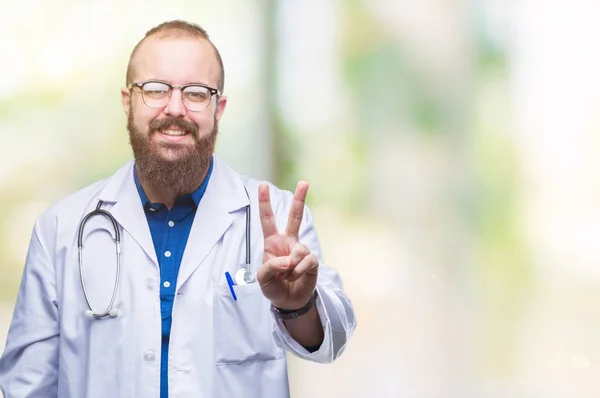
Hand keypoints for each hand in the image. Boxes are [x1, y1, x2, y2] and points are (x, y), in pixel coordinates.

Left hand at [257, 181, 318, 309]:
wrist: (289, 301)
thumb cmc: (273, 286)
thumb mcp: (262, 278)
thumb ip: (270, 266)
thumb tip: (288, 260)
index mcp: (272, 242)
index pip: (267, 219)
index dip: (264, 202)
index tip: (263, 185)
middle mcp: (288, 241)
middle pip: (295, 217)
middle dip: (299, 199)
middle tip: (304, 182)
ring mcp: (301, 250)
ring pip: (299, 250)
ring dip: (292, 267)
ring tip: (287, 276)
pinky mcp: (312, 260)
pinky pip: (307, 261)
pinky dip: (299, 271)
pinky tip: (296, 277)